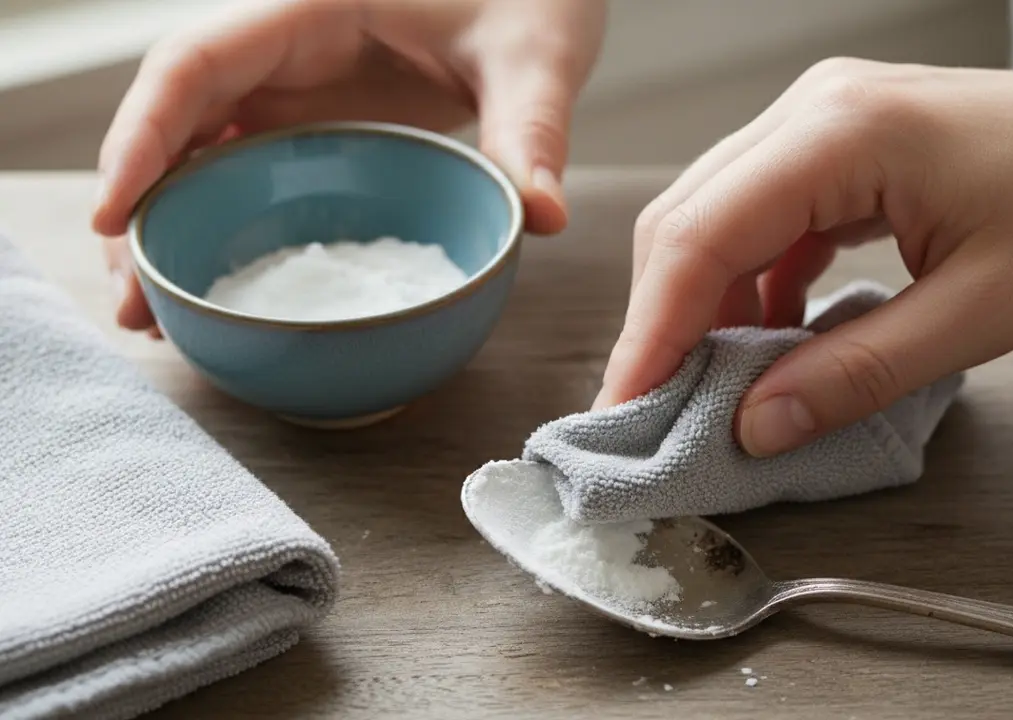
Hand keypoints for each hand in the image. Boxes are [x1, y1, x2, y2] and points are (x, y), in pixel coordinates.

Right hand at [94, 0, 603, 334]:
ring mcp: (296, 87)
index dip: (141, 135)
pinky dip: (219, 226)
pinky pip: (246, 171)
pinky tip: (215, 289)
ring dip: (169, 228)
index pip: (195, 64)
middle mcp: (283, 47)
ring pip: (201, 152)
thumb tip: (542, 216)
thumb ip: (531, 129)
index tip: (112, 215)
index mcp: (310, 7)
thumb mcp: (534, 54)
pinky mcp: (319, 122)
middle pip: (177, 120)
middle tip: (132, 306)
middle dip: (140, 208)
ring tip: (154, 319)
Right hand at [596, 46, 1012, 457]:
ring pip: (717, 218)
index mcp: (843, 133)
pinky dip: (753, 285)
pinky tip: (769, 342)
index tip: (625, 407)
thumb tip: (757, 426)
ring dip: (705, 307)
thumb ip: (857, 373)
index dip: (652, 331)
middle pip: (690, 220)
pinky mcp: (841, 147)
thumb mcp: (979, 314)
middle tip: (653, 412)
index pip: (703, 235)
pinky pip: (764, 218)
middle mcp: (815, 110)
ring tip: (710, 389)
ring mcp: (824, 121)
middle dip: (662, 322)